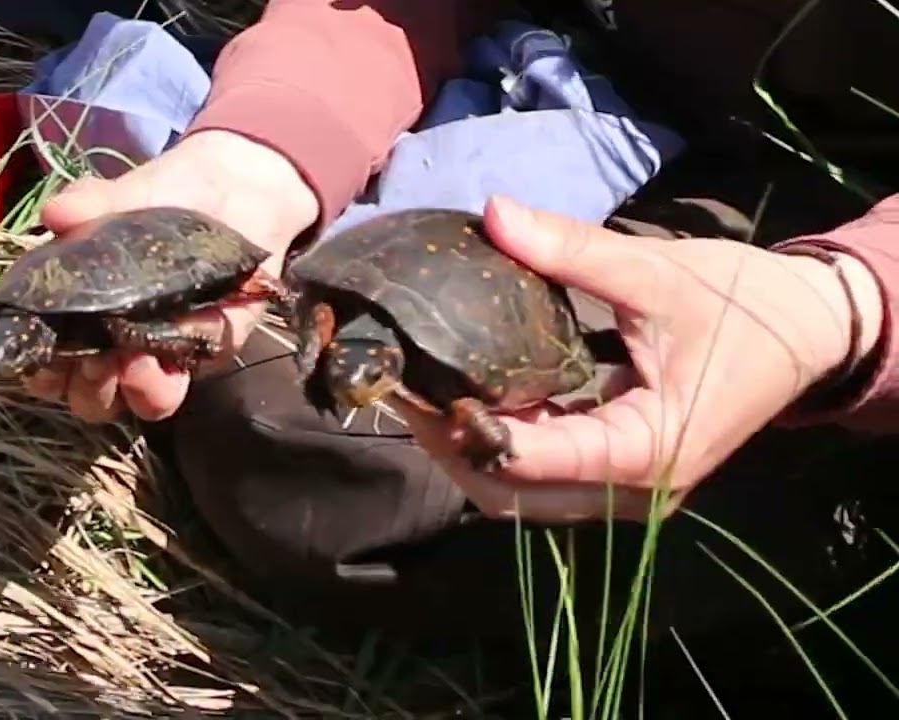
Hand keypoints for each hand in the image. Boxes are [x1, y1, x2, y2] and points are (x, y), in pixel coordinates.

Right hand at [26, 130, 317, 422]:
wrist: (232, 189)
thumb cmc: (160, 199)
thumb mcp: (120, 196)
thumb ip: (89, 204)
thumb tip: (55, 213)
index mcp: (81, 320)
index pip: (48, 371)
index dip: (39, 374)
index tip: (41, 354)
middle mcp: (117, 348)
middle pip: (90, 401)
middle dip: (89, 389)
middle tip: (93, 360)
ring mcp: (164, 354)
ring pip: (143, 404)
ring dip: (135, 390)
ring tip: (135, 361)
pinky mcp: (209, 347)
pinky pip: (193, 370)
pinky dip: (182, 357)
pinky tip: (180, 333)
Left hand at [393, 195, 884, 522]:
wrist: (809, 330)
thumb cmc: (743, 303)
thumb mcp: (656, 272)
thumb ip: (572, 251)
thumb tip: (494, 213)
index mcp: (648, 448)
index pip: (541, 460)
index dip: (471, 432)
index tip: (418, 393)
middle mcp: (634, 489)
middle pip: (518, 495)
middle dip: (455, 450)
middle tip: (402, 393)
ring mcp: (628, 490)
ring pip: (527, 494)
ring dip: (471, 452)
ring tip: (421, 395)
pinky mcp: (621, 474)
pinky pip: (548, 475)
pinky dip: (504, 444)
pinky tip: (467, 399)